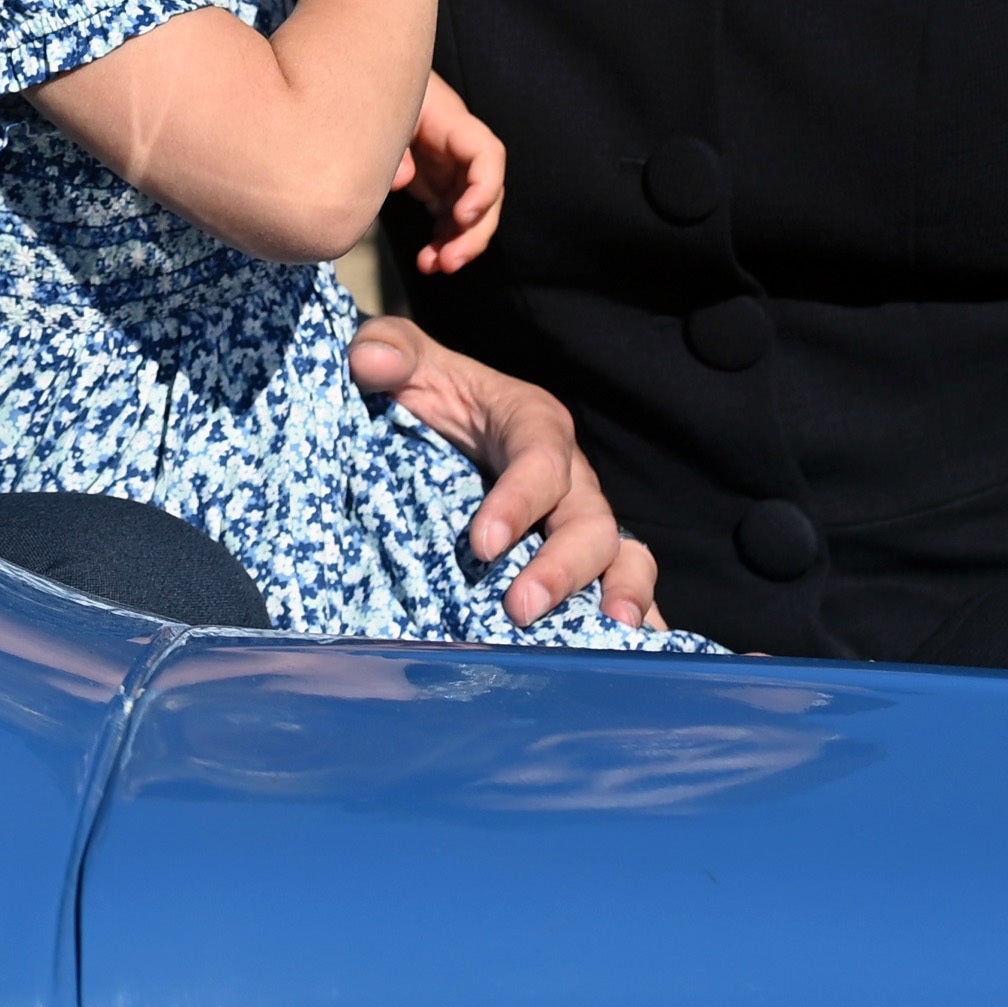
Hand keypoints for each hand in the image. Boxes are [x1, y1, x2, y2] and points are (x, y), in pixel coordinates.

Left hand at [349, 314, 663, 627]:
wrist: (439, 428)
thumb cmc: (427, 393)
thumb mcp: (407, 363)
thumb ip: (389, 347)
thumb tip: (370, 359)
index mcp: (533, 423)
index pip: (540, 458)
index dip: (518, 500)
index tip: (481, 545)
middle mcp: (570, 476)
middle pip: (591, 520)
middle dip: (562, 566)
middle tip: (520, 610)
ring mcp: (582, 522)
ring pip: (624, 555)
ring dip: (620, 593)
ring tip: (608, 634)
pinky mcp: (582, 560)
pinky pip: (624, 588)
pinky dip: (638, 620)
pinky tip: (630, 659)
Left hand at [393, 72, 504, 273]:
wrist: (365, 82)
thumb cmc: (375, 90)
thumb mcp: (380, 110)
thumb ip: (393, 144)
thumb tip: (401, 179)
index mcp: (451, 124)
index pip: (486, 153)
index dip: (484, 187)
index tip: (463, 216)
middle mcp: (458, 150)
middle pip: (486, 193)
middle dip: (474, 232)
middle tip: (450, 262)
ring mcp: (450, 169)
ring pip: (470, 212)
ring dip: (459, 244)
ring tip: (434, 267)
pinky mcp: (436, 184)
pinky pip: (449, 218)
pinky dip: (443, 241)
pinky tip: (428, 261)